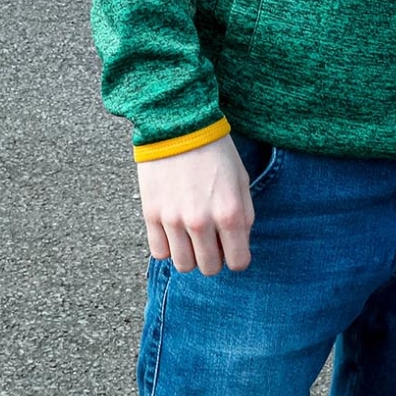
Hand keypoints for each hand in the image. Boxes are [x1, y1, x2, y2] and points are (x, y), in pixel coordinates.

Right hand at [136, 135, 253, 274]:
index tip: (235, 251)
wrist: (180, 128)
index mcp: (230, 213)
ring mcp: (173, 221)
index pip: (238, 262)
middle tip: (214, 243)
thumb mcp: (242, 181)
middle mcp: (201, 222)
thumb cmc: (216, 153)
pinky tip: (175, 231)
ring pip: (183, 265)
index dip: (238, 259)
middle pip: (209, 268)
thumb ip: (244, 216)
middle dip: (215, 259)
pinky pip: (159, 253)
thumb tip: (238, 245)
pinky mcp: (151, 216)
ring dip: (191, 255)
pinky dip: (169, 247)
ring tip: (194, 237)